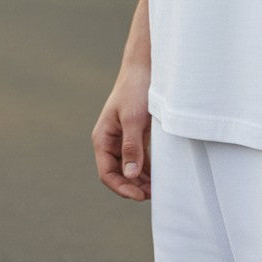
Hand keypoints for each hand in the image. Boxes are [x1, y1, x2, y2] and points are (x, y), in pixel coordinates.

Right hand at [91, 62, 151, 201]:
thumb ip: (131, 147)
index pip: (107, 173)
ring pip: (129, 168)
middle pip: (117, 174)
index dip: (121, 188)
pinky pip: (138, 158)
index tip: (140, 195)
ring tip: (157, 189)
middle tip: (153, 195)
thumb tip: (130, 175)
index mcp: (103, 138)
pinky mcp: (136, 134)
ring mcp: (123, 138)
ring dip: (141, 180)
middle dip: (132, 187)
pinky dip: (147, 168)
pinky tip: (158, 176)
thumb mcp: (134, 119)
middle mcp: (110, 141)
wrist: (145, 66)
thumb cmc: (136, 89)